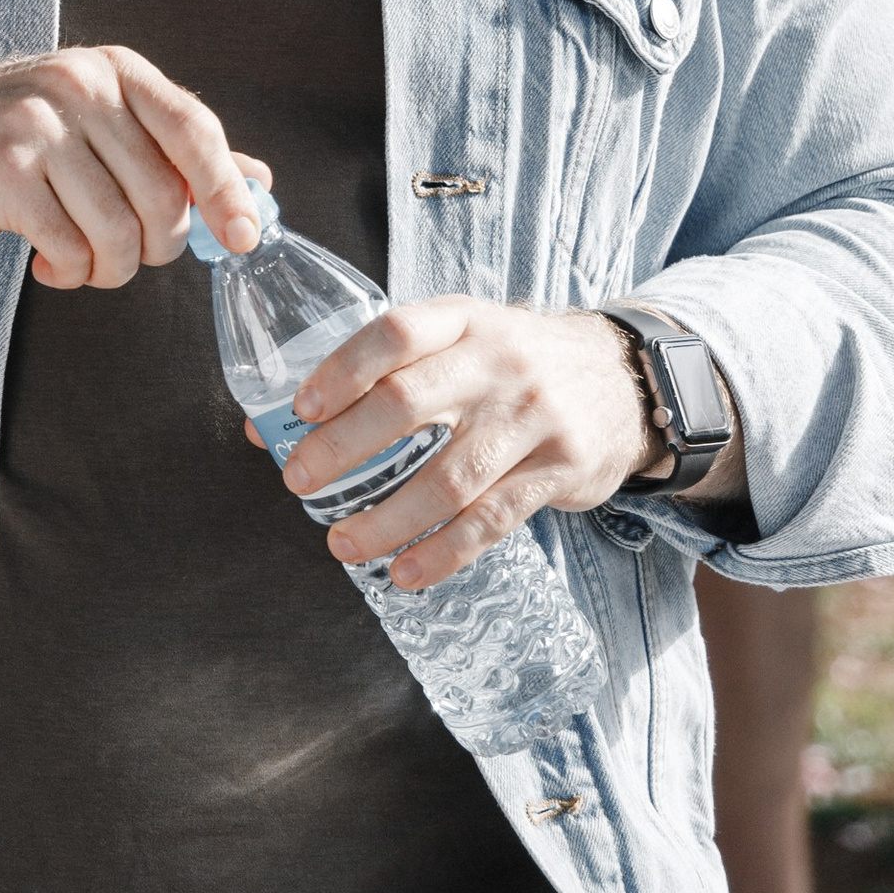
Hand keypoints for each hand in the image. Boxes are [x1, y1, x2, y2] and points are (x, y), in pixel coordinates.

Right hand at [0, 48, 266, 291]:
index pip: (193, 127)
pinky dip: (69, 273)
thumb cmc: (11, 140)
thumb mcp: (95, 124)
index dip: (226, 190)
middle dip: (156, 246)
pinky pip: (70, 248)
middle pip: (162, 193)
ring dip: (111, 268)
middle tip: (127, 255)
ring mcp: (36, 127)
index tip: (243, 239)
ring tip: (85, 264)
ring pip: (119, 229)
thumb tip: (257, 182)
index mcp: (112, 69)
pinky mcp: (2, 174)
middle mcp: (78, 86)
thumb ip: (171, 150)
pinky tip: (49, 265)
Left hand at [270, 299, 693, 592]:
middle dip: (343, 449)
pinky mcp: (559, 470)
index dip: (340, 370)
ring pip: (448, 477)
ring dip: (387, 518)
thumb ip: (378, 374)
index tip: (299, 410)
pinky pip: (492, 520)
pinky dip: (443, 552)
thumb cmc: (514, 365)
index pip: (393, 333)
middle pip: (408, 404)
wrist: (624, 379)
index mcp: (464, 321)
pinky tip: (405, 571)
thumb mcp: (460, 342)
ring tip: (341, 544)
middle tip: (298, 481)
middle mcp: (499, 363)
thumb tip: (269, 425)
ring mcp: (533, 417)